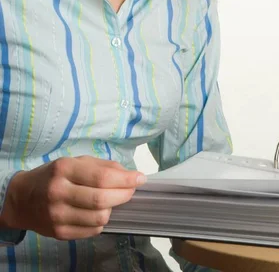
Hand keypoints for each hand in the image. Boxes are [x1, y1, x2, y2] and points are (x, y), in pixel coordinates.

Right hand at [1, 156, 145, 239]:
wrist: (23, 198)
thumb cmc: (54, 176)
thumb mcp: (75, 162)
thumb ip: (102, 166)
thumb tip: (129, 175)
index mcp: (64, 170)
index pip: (102, 178)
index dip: (125, 180)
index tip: (140, 178)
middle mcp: (59, 192)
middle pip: (102, 200)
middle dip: (124, 195)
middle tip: (131, 190)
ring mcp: (58, 216)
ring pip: (100, 218)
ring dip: (112, 209)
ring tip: (111, 200)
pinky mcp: (59, 233)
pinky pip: (92, 230)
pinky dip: (102, 221)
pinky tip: (98, 212)